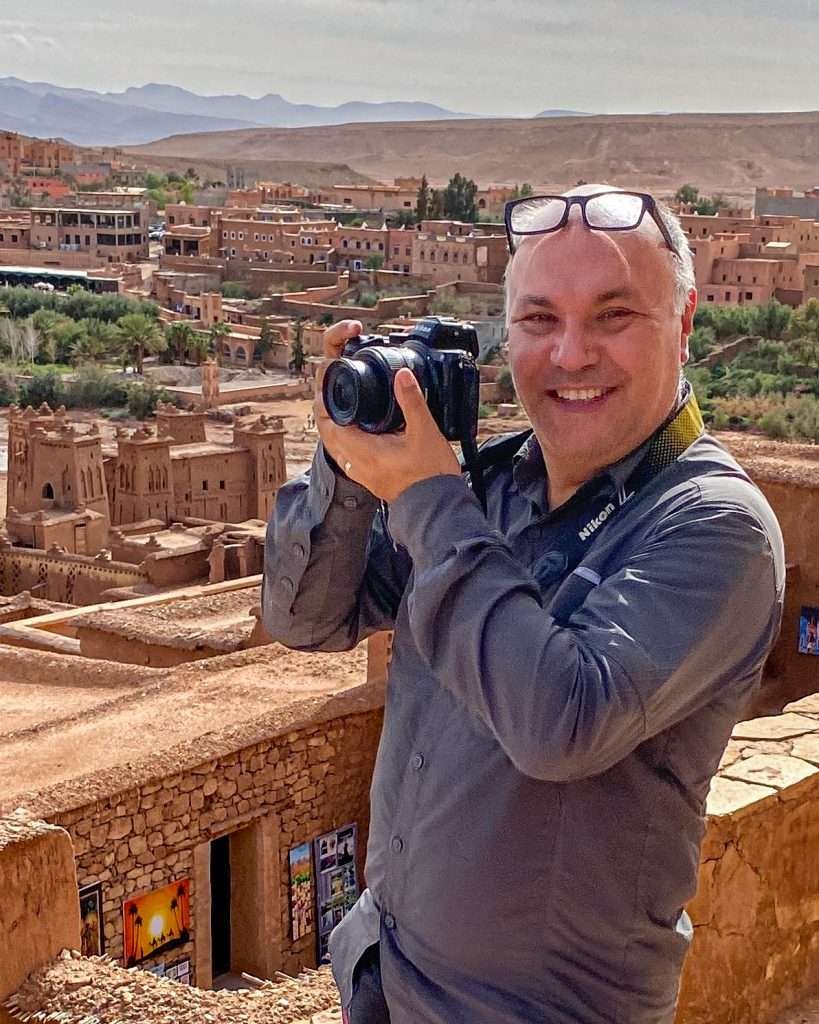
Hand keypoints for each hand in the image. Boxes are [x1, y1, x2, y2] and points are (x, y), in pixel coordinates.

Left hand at [314, 322, 459, 502]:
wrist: (438, 509)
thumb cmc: (431, 476)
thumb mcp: (425, 432)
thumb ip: (412, 402)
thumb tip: (402, 376)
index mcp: (363, 451)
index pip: (329, 425)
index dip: (323, 404)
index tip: (325, 388)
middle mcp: (357, 465)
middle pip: (329, 436)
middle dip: (328, 414)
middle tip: (332, 395)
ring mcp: (363, 475)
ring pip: (338, 448)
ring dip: (337, 430)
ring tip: (345, 412)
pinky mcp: (372, 480)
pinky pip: (350, 458)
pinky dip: (349, 443)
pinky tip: (363, 436)